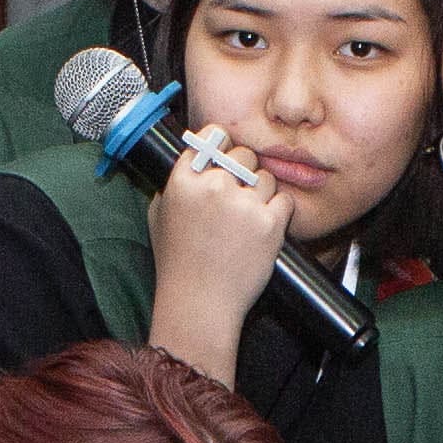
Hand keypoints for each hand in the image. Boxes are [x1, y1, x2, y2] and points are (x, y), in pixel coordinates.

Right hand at [143, 121, 296, 383]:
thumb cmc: (178, 265)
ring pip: (266, 177)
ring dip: (262, 193)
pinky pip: (284, 200)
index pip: (211, 137)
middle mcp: (214, 187)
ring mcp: (243, 204)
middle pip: (243, 154)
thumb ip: (173, 185)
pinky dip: (278, 213)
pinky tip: (263, 228)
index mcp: (184, 181)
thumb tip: (193, 160)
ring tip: (248, 220)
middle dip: (244, 172)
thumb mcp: (159, 217)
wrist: (199, 304)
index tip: (226, 153)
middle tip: (238, 197)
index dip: (222, 143)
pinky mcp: (269, 224)